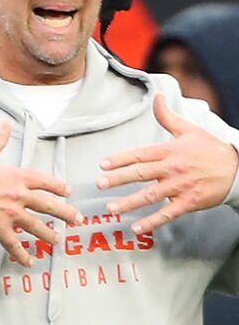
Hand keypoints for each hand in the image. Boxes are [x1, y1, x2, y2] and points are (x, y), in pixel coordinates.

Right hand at [0, 122, 81, 265]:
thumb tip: (5, 123)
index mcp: (15, 177)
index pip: (44, 181)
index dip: (59, 187)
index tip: (67, 192)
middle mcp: (18, 196)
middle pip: (49, 206)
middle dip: (66, 213)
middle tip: (77, 220)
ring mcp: (11, 215)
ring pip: (38, 227)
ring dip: (50, 234)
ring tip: (58, 240)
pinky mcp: (0, 230)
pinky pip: (16, 244)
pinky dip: (23, 254)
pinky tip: (30, 260)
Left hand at [98, 94, 238, 235]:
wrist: (238, 168)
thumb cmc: (210, 148)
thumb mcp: (189, 130)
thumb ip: (167, 117)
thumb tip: (157, 97)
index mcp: (170, 151)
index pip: (140, 154)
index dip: (120, 159)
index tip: (102, 164)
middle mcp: (173, 169)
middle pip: (141, 174)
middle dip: (118, 179)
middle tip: (100, 184)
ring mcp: (181, 187)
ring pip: (151, 196)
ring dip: (130, 203)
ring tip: (112, 209)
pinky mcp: (189, 202)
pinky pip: (167, 213)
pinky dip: (152, 222)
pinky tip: (137, 228)